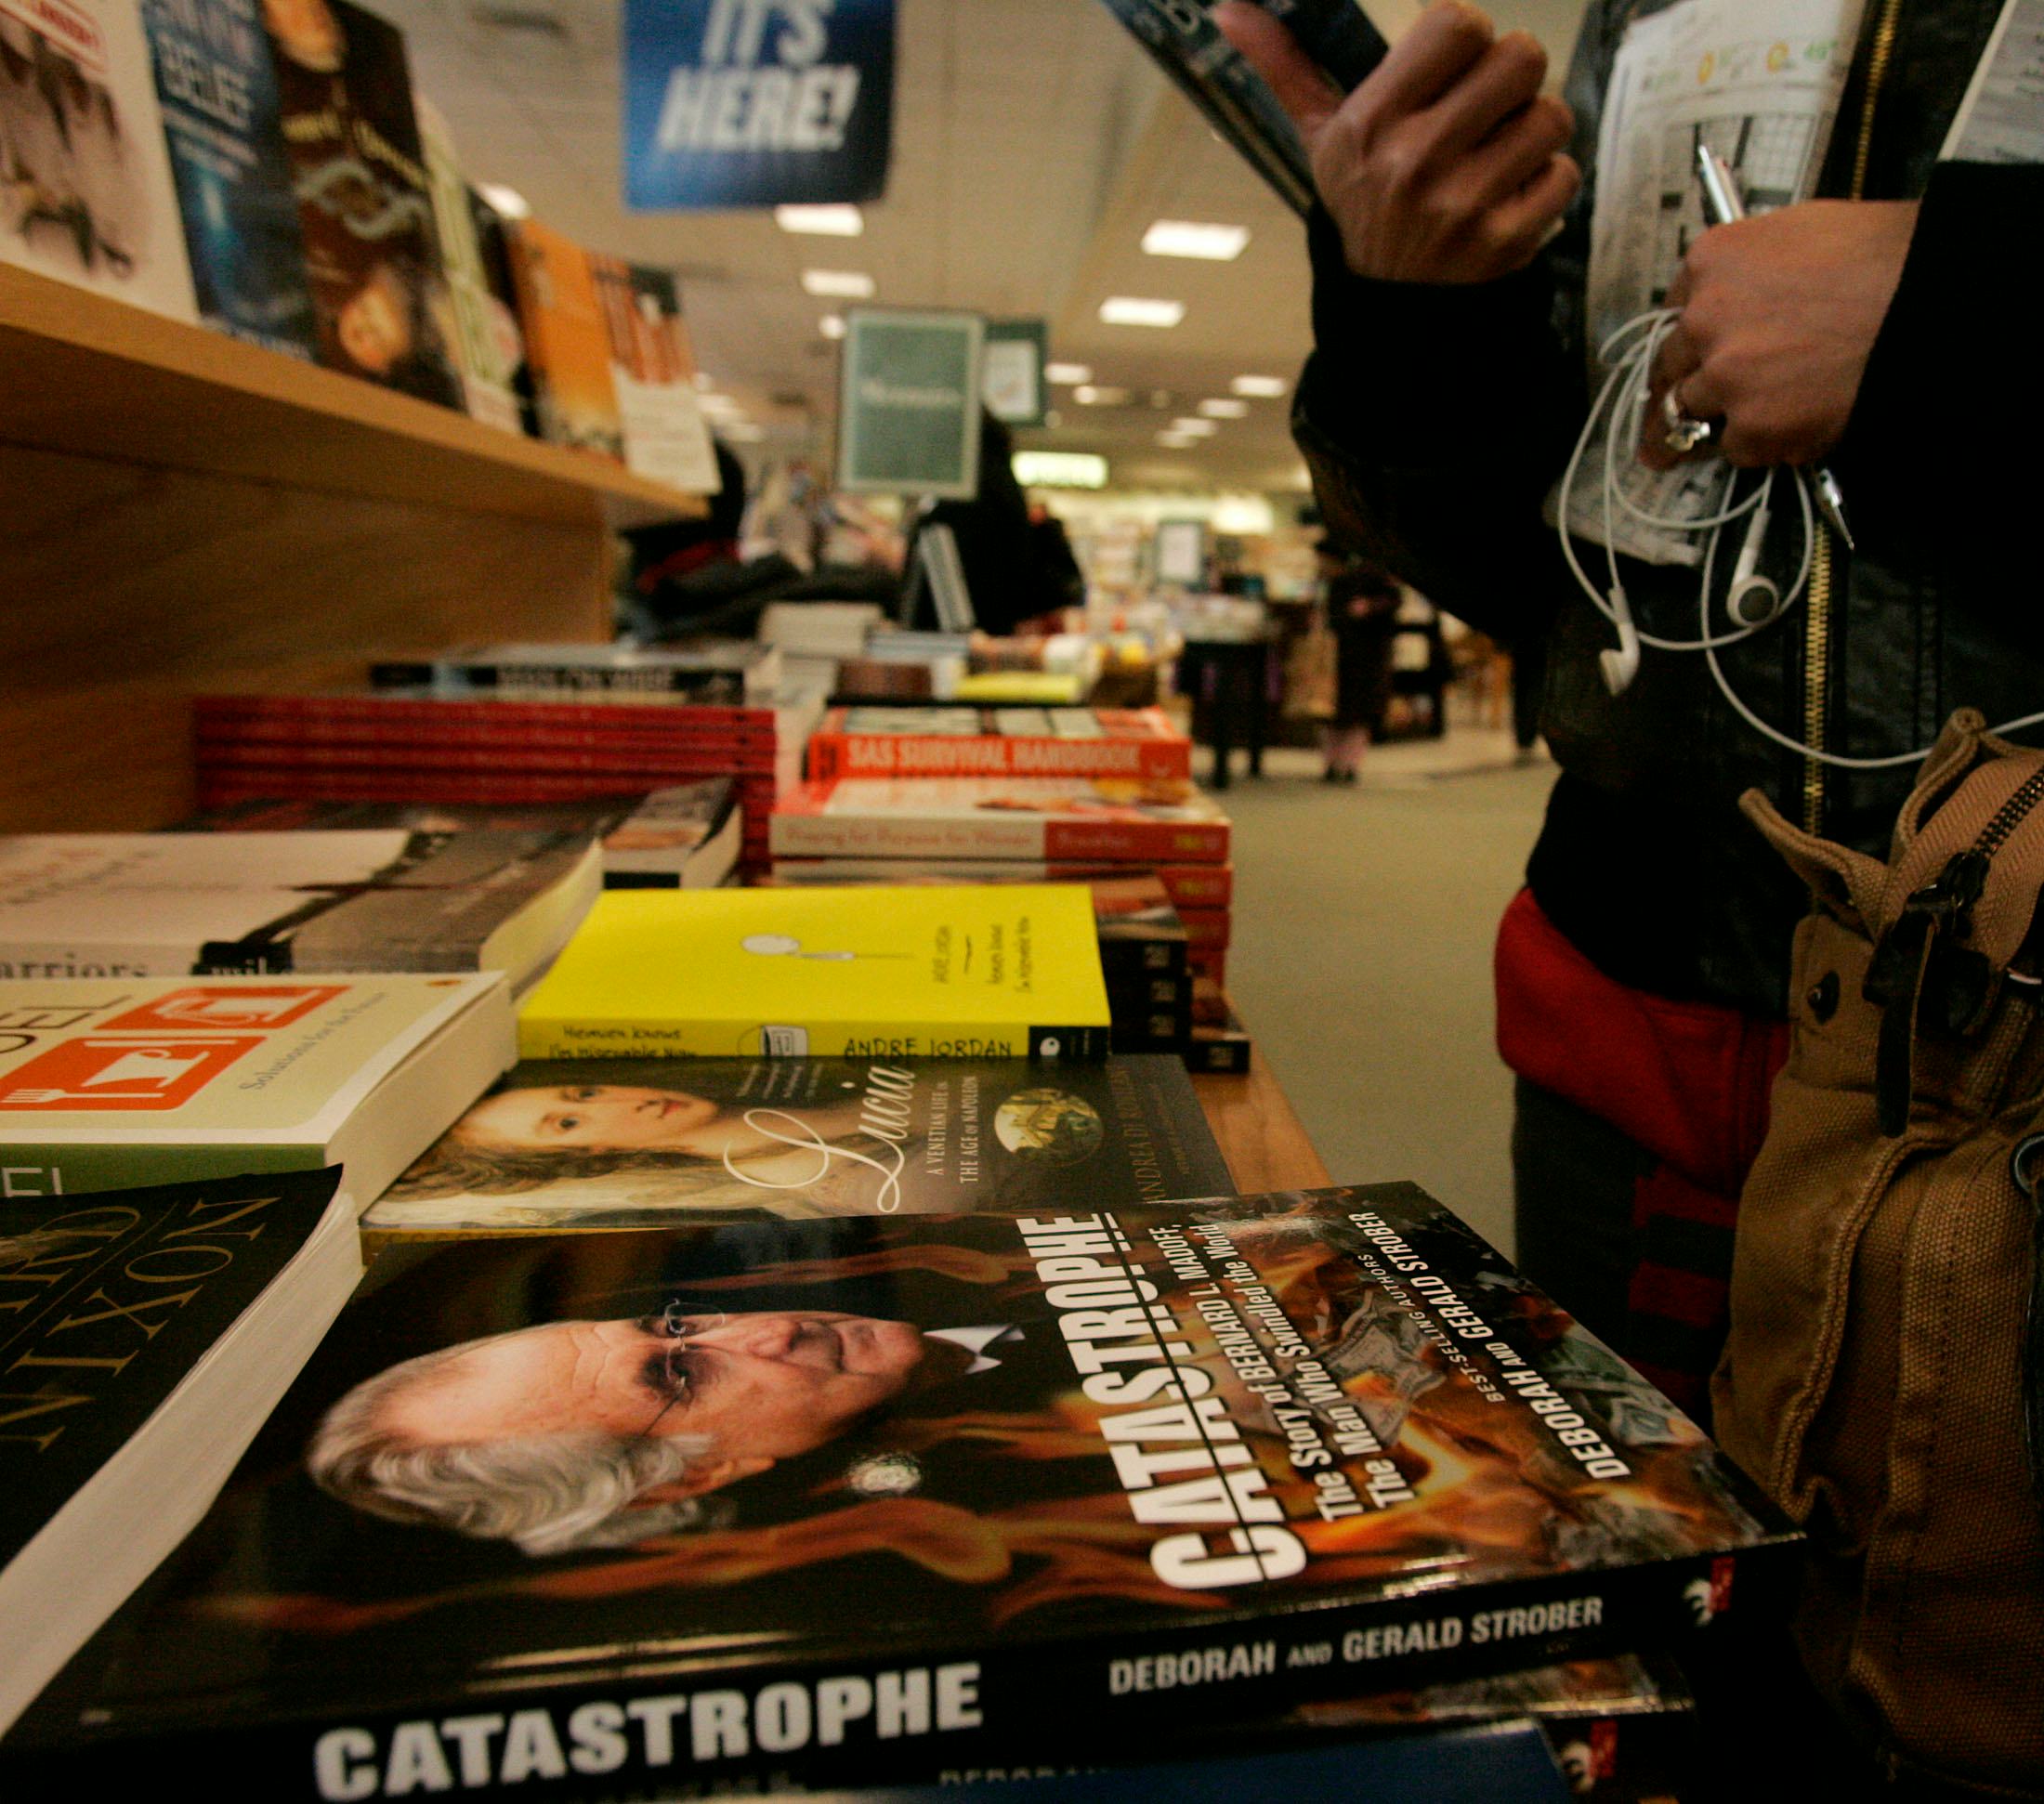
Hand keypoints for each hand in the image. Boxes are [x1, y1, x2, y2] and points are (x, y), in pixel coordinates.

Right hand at [1213, 0, 1578, 283]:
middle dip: (1509, 78)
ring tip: (1496, 154)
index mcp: (1372, 123)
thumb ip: (1287, 66)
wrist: (1388, 307)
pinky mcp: (1505, 241)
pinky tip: (1508, 196)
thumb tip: (1229, 8)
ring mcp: (1463, 205)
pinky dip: (1545, 182)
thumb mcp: (1321, 138)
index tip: (1455, 64)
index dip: (1468, 35)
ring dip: (1532, 130)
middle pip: (1520, 58)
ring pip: (1550, 115)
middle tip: (1484, 108)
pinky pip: (1564, 172)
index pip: (1458, 24)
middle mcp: (1415, 161)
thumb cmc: (1362, 202)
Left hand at [1640, 200, 1918, 469]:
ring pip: (1692, 414)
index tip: (1679, 363)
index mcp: (1712, 262)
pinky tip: (1790, 432)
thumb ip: (1754, 269)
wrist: (1930, 300)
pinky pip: (1739, 448)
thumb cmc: (1885, 257)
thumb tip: (1745, 294)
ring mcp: (1725, 377)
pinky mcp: (1753, 427)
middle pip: (1672, 368)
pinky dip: (1761, 446)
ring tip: (1690, 451)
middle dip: (1672, 395)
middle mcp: (1704, 319)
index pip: (1675, 311)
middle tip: (1658, 426)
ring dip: (1706, 428)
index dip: (1685, 342)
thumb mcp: (1804, 232)